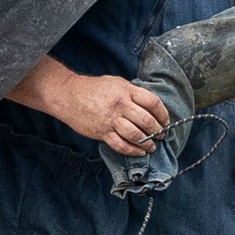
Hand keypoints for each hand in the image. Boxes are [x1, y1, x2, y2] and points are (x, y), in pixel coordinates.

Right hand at [12, 57, 171, 157]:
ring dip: (147, 143)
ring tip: (152, 147)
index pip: (152, 102)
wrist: (68, 95)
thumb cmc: (94, 88)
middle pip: (146, 120)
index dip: (163, 114)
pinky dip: (132, 151)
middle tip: (161, 135)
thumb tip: (150, 107)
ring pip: (135, 135)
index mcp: (126, 91)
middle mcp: (120, 105)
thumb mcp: (116, 83)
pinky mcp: (102, 132)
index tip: (166, 121)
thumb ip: (133, 93)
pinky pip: (121, 145)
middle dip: (157, 130)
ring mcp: (111, 120)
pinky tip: (139, 152)